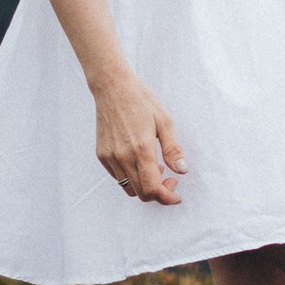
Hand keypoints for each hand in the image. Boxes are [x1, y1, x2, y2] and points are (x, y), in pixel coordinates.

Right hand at [93, 71, 185, 202]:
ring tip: (154, 167)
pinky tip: (139, 161)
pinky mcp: (102, 155)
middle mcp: (123, 157)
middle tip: (169, 179)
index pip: (152, 189)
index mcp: (141, 149)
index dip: (166, 197)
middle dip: (158, 193)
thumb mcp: (165, 121)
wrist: (112, 87)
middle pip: (140, 193)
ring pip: (128, 188)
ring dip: (144, 186)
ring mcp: (110, 157)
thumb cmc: (141, 100)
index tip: (176, 194)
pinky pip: (118, 177)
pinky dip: (131, 177)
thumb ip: (173, 149)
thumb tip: (182, 171)